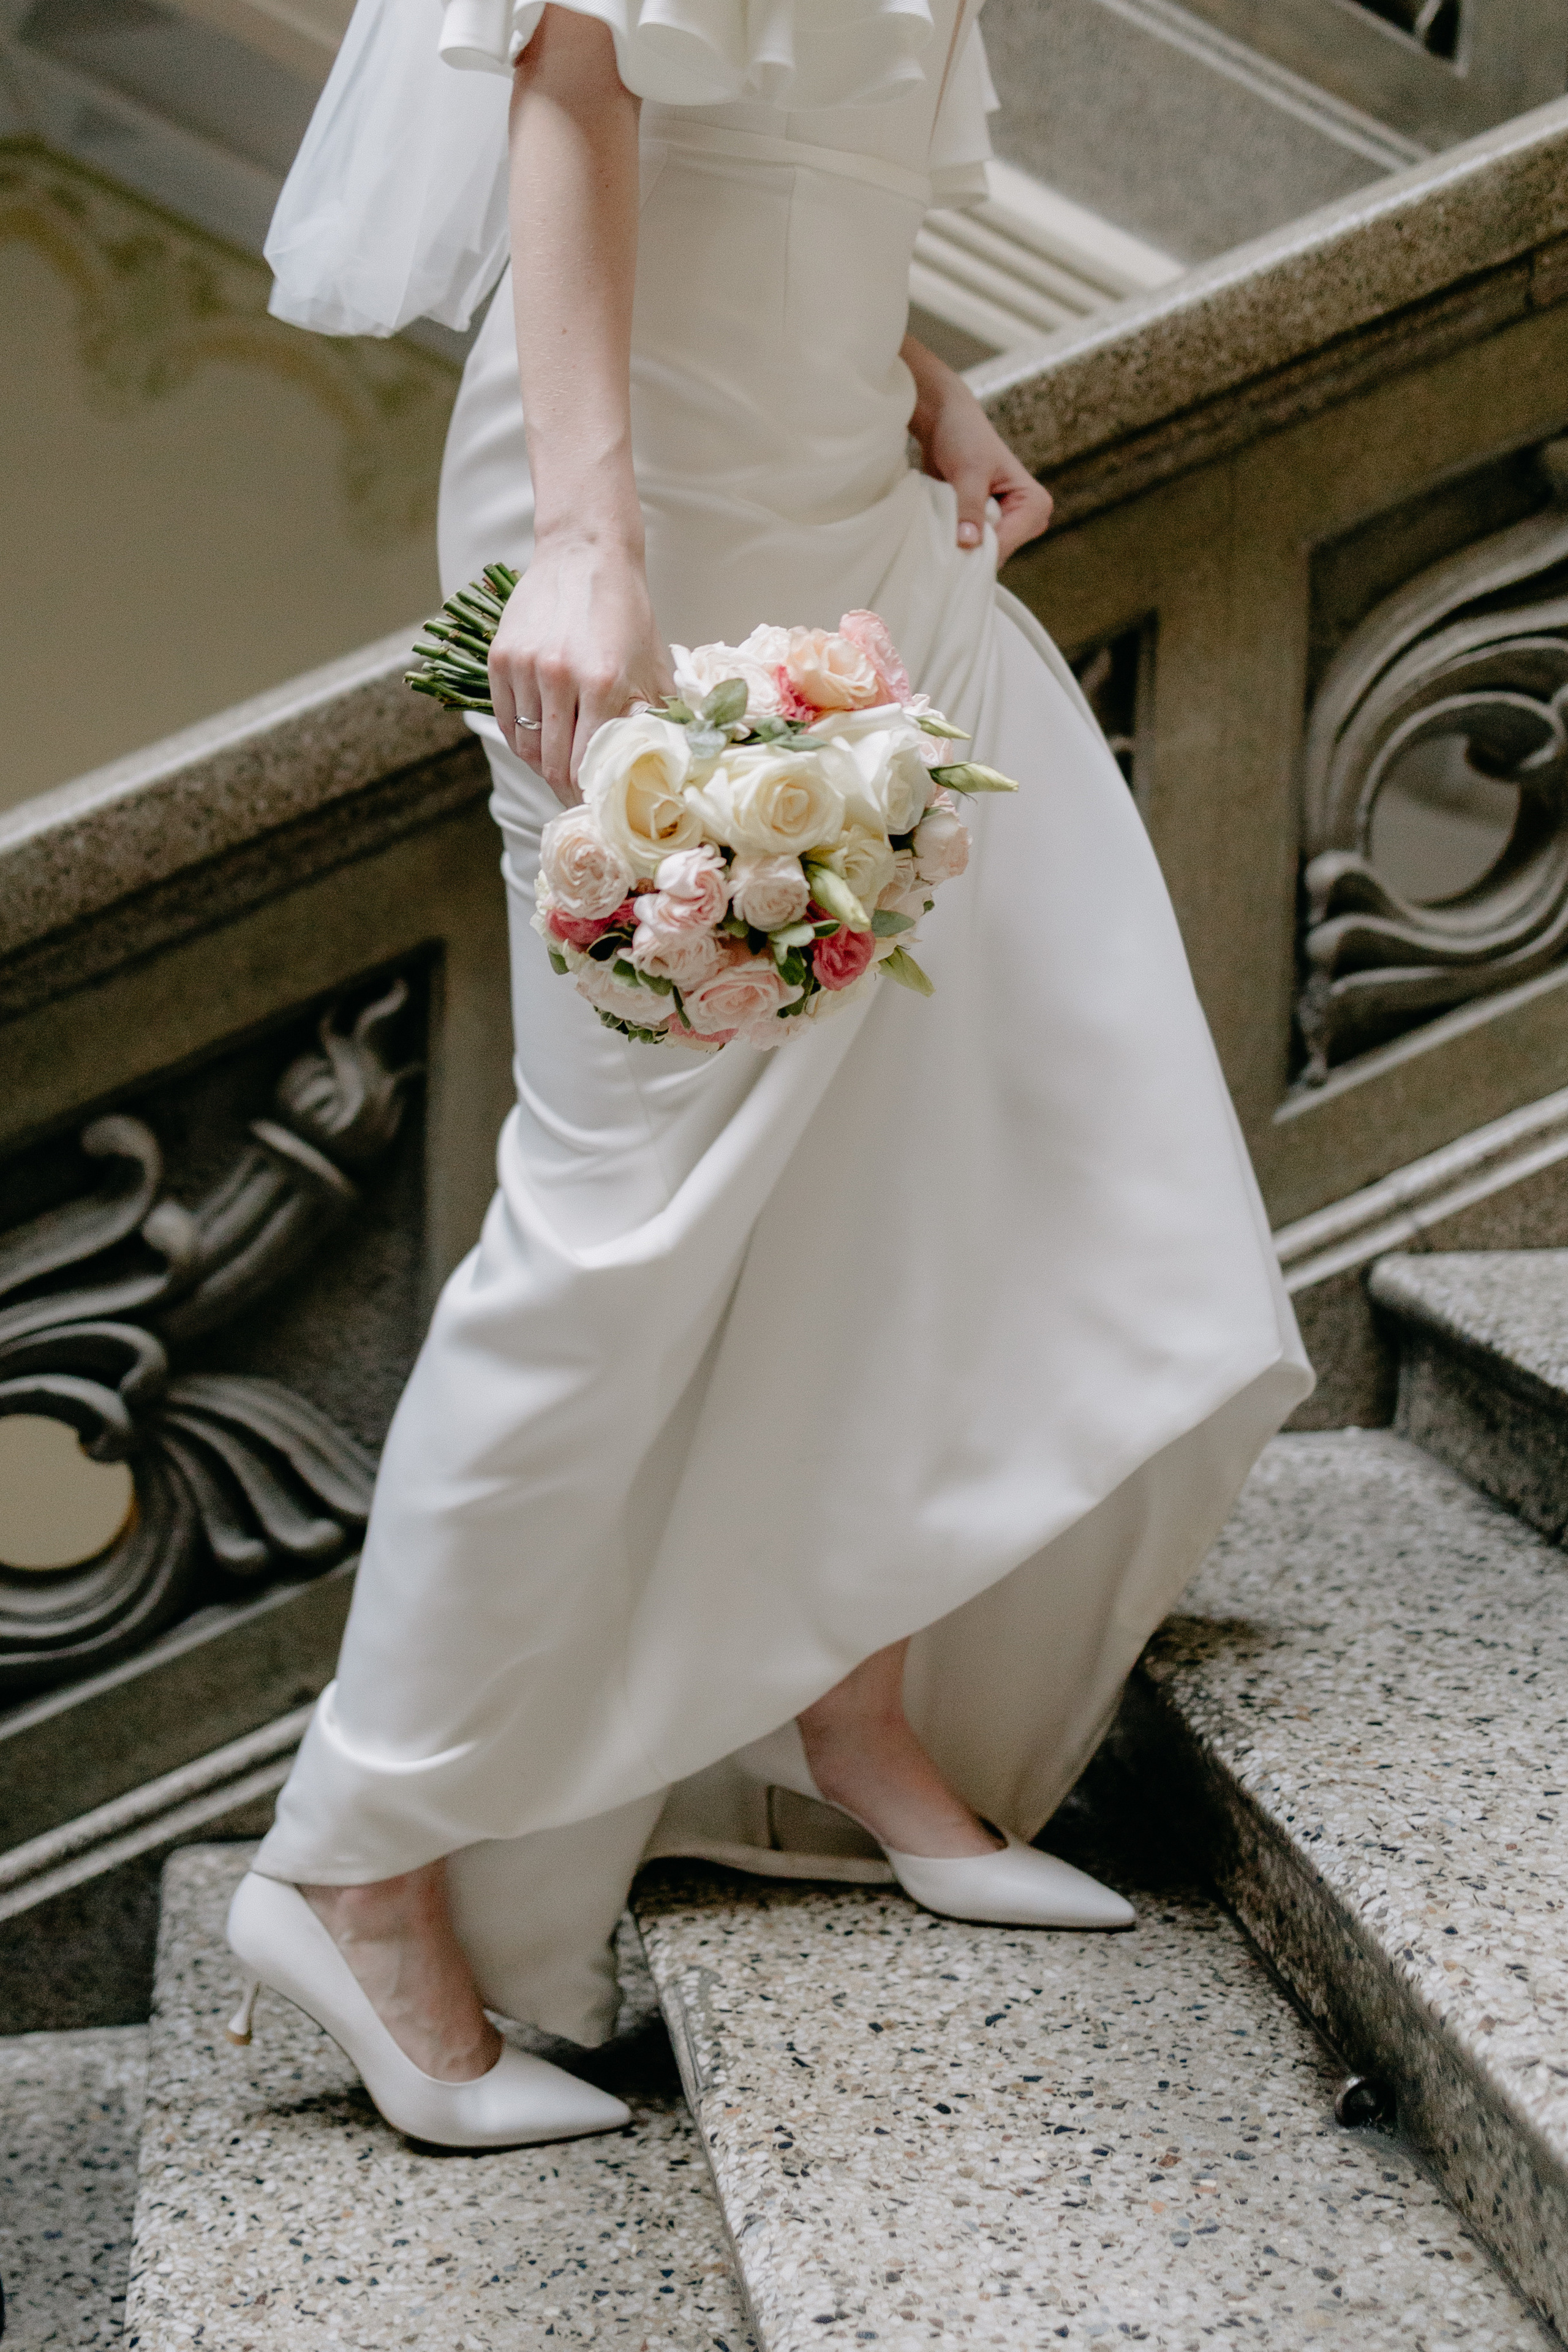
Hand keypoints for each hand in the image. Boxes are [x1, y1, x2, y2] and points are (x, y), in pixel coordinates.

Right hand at [488, 533, 673, 805]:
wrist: (585, 553)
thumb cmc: (625, 610)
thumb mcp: (653, 663)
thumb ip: (657, 714)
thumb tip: (666, 765)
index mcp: (604, 682)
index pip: (589, 765)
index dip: (592, 795)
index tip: (598, 807)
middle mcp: (560, 676)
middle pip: (553, 764)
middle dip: (566, 789)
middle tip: (578, 799)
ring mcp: (525, 667)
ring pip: (527, 747)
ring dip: (543, 766)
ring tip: (559, 770)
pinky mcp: (501, 658)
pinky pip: (506, 721)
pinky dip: (521, 739)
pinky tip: (539, 742)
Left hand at [902, 335, 1053, 565]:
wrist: (946, 422)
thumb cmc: (963, 437)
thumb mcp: (968, 472)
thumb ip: (969, 509)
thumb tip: (969, 544)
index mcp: (1034, 503)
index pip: (1007, 543)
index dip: (977, 548)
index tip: (950, 545)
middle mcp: (1027, 519)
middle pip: (996, 554)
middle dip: (970, 548)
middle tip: (944, 531)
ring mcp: (1007, 525)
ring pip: (982, 554)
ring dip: (959, 544)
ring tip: (944, 521)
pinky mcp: (988, 527)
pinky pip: (972, 548)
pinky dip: (955, 541)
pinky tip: (943, 525)